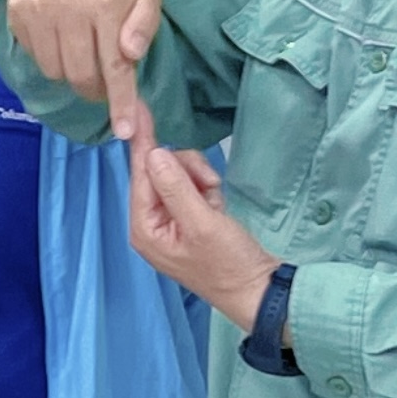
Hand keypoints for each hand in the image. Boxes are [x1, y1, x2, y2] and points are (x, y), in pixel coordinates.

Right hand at [8, 0, 164, 142]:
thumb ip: (144, 24)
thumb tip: (129, 55)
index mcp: (104, 1)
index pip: (113, 66)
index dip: (120, 102)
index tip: (124, 130)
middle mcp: (67, 6)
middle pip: (80, 75)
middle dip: (96, 89)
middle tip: (104, 83)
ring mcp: (37, 8)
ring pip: (54, 70)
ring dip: (72, 73)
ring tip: (84, 52)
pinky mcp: (18, 10)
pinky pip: (34, 55)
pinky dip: (51, 57)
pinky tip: (63, 37)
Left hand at [128, 144, 279, 329]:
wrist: (258, 290)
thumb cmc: (229, 264)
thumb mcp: (202, 223)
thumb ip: (176, 187)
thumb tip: (154, 154)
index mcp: (144, 228)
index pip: (140, 175)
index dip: (142, 141)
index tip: (138, 108)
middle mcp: (151, 224)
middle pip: (159, 171)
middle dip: (187, 171)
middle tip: (209, 185)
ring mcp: (170, 221)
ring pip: (178, 175)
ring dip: (200, 180)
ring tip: (216, 201)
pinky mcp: (189, 219)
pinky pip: (192, 187)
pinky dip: (207, 191)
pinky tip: (218, 208)